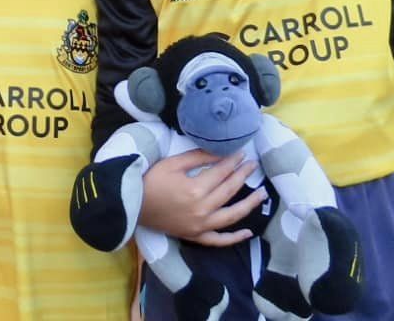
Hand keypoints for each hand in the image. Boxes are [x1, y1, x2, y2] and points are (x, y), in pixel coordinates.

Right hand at [134, 150, 265, 246]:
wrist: (132, 205)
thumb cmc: (150, 181)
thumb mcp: (172, 164)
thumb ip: (197, 158)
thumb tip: (220, 153)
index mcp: (195, 190)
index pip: (221, 173)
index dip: (233, 161)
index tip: (242, 153)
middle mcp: (201, 210)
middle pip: (229, 191)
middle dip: (243, 175)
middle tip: (253, 165)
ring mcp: (200, 226)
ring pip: (231, 216)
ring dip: (249, 204)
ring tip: (262, 194)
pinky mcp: (195, 236)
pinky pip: (218, 240)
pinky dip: (234, 238)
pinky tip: (248, 232)